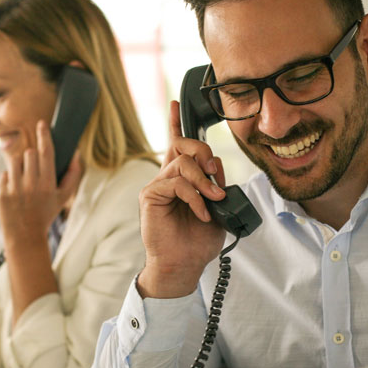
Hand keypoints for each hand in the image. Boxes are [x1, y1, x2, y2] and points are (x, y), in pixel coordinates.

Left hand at [0, 120, 81, 247]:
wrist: (25, 234)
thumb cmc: (47, 213)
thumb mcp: (64, 197)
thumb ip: (73, 175)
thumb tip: (76, 154)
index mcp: (48, 184)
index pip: (46, 153)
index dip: (44, 136)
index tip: (41, 124)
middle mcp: (31, 185)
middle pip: (30, 154)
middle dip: (32, 156)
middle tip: (34, 169)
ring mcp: (14, 188)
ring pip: (15, 161)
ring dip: (21, 166)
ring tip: (25, 179)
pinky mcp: (1, 192)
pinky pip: (5, 174)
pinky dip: (10, 179)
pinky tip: (16, 192)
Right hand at [137, 100, 226, 297]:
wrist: (184, 264)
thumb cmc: (198, 240)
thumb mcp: (217, 208)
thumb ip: (216, 185)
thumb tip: (216, 168)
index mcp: (182, 178)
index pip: (178, 144)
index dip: (176, 123)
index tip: (176, 103)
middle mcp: (168, 178)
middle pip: (182, 144)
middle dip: (203, 151)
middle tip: (216, 172)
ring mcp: (158, 186)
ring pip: (182, 163)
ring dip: (204, 181)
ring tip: (214, 199)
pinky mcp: (150, 196)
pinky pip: (176, 183)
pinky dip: (194, 197)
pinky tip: (201, 213)